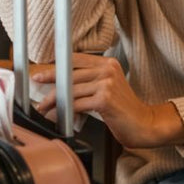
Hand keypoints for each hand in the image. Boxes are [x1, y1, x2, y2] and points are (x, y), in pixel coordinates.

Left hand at [32, 53, 183, 148]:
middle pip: (70, 74)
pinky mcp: (105, 99)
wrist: (145, 124)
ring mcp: (107, 83)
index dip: (56, 65)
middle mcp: (108, 69)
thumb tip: (62, 85)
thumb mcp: (108, 88)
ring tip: (45, 108)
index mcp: (108, 63)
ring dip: (54, 101)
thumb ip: (90, 82)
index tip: (41, 71)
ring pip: (71, 90)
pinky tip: (59, 116)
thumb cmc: (124, 110)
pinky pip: (77, 104)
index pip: (76, 59)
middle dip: (50, 83)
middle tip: (37, 90)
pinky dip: (65, 111)